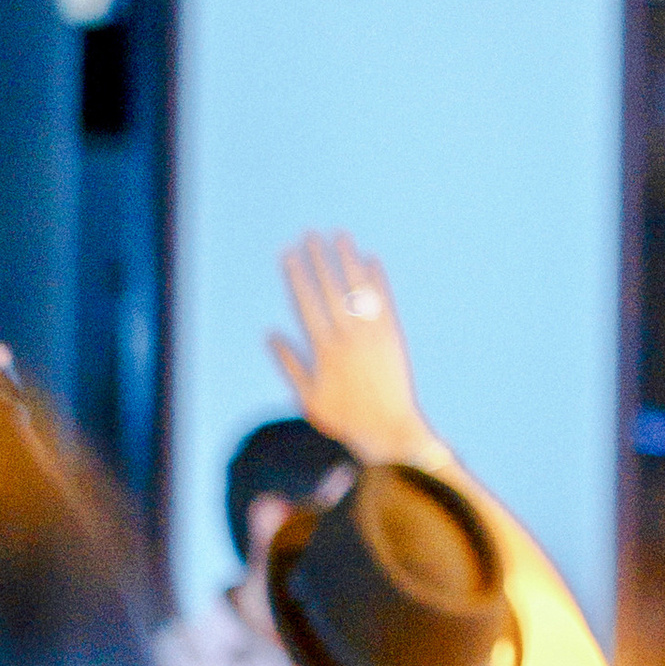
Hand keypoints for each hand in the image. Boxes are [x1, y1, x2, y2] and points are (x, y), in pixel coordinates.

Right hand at [269, 233, 430, 463]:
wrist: (390, 431)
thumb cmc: (345, 418)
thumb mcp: (308, 397)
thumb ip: (289, 364)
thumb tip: (270, 335)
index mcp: (325, 350)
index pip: (306, 303)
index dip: (296, 276)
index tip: (287, 254)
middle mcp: (350, 338)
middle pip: (331, 289)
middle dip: (319, 260)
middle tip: (310, 234)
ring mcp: (374, 335)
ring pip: (359, 289)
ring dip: (348, 261)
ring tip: (341, 237)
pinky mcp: (394, 337)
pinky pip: (384, 302)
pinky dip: (377, 280)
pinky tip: (372, 260)